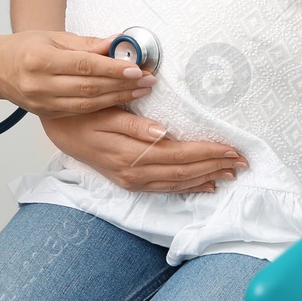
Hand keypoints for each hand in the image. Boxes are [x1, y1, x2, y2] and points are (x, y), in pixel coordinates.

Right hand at [0, 32, 154, 116]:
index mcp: (40, 59)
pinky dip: (103, 107)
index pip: (83, 65)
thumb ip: (86, 44)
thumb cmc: (24, 48)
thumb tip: (117, 43)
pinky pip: (80, 111)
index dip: (111, 69)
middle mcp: (40, 84)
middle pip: (88, 87)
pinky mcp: (48, 114)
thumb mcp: (53, 37)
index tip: (136, 68)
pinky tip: (120, 100)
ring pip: (87, 103)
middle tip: (148, 80)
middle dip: (122, 85)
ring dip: (118, 98)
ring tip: (141, 91)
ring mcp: (43, 102)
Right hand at [42, 107, 247, 191]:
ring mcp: (131, 179)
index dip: (207, 151)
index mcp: (129, 151)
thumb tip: (163, 131)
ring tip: (231, 172)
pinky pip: (164, 189)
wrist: (59, 128)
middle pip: (182, 170)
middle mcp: (132, 170)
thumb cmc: (84, 112)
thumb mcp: (105, 111)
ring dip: (206, 177)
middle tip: (242, 160)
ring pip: (176, 182)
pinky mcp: (129, 182)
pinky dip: (188, 188)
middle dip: (214, 165)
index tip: (232, 146)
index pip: (179, 153)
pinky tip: (206, 185)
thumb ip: (133, 123)